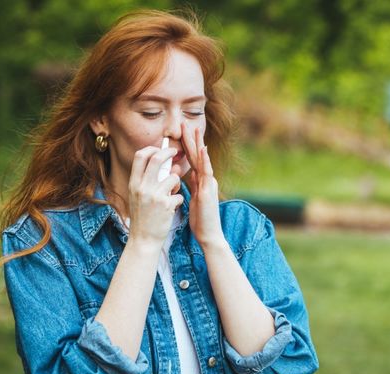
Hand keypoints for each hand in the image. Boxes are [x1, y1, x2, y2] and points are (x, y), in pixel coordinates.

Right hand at [127, 145, 183, 245]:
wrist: (143, 239)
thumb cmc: (143, 217)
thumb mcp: (138, 196)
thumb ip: (147, 180)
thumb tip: (164, 164)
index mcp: (133, 184)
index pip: (140, 156)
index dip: (152, 149)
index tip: (160, 149)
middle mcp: (142, 187)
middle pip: (156, 159)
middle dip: (168, 153)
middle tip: (176, 152)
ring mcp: (154, 196)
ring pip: (173, 177)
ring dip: (177, 183)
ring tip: (173, 193)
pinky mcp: (166, 205)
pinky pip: (179, 195)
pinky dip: (178, 200)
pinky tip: (172, 208)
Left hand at [181, 122, 223, 247]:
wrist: (208, 234)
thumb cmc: (200, 219)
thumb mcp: (192, 199)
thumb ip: (191, 186)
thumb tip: (185, 175)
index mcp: (201, 181)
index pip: (191, 159)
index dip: (186, 145)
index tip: (180, 131)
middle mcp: (206, 179)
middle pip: (197, 155)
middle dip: (191, 138)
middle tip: (185, 122)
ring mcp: (209, 184)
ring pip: (202, 160)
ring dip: (198, 143)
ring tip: (194, 128)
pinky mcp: (208, 191)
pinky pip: (207, 172)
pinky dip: (204, 160)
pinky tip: (203, 148)